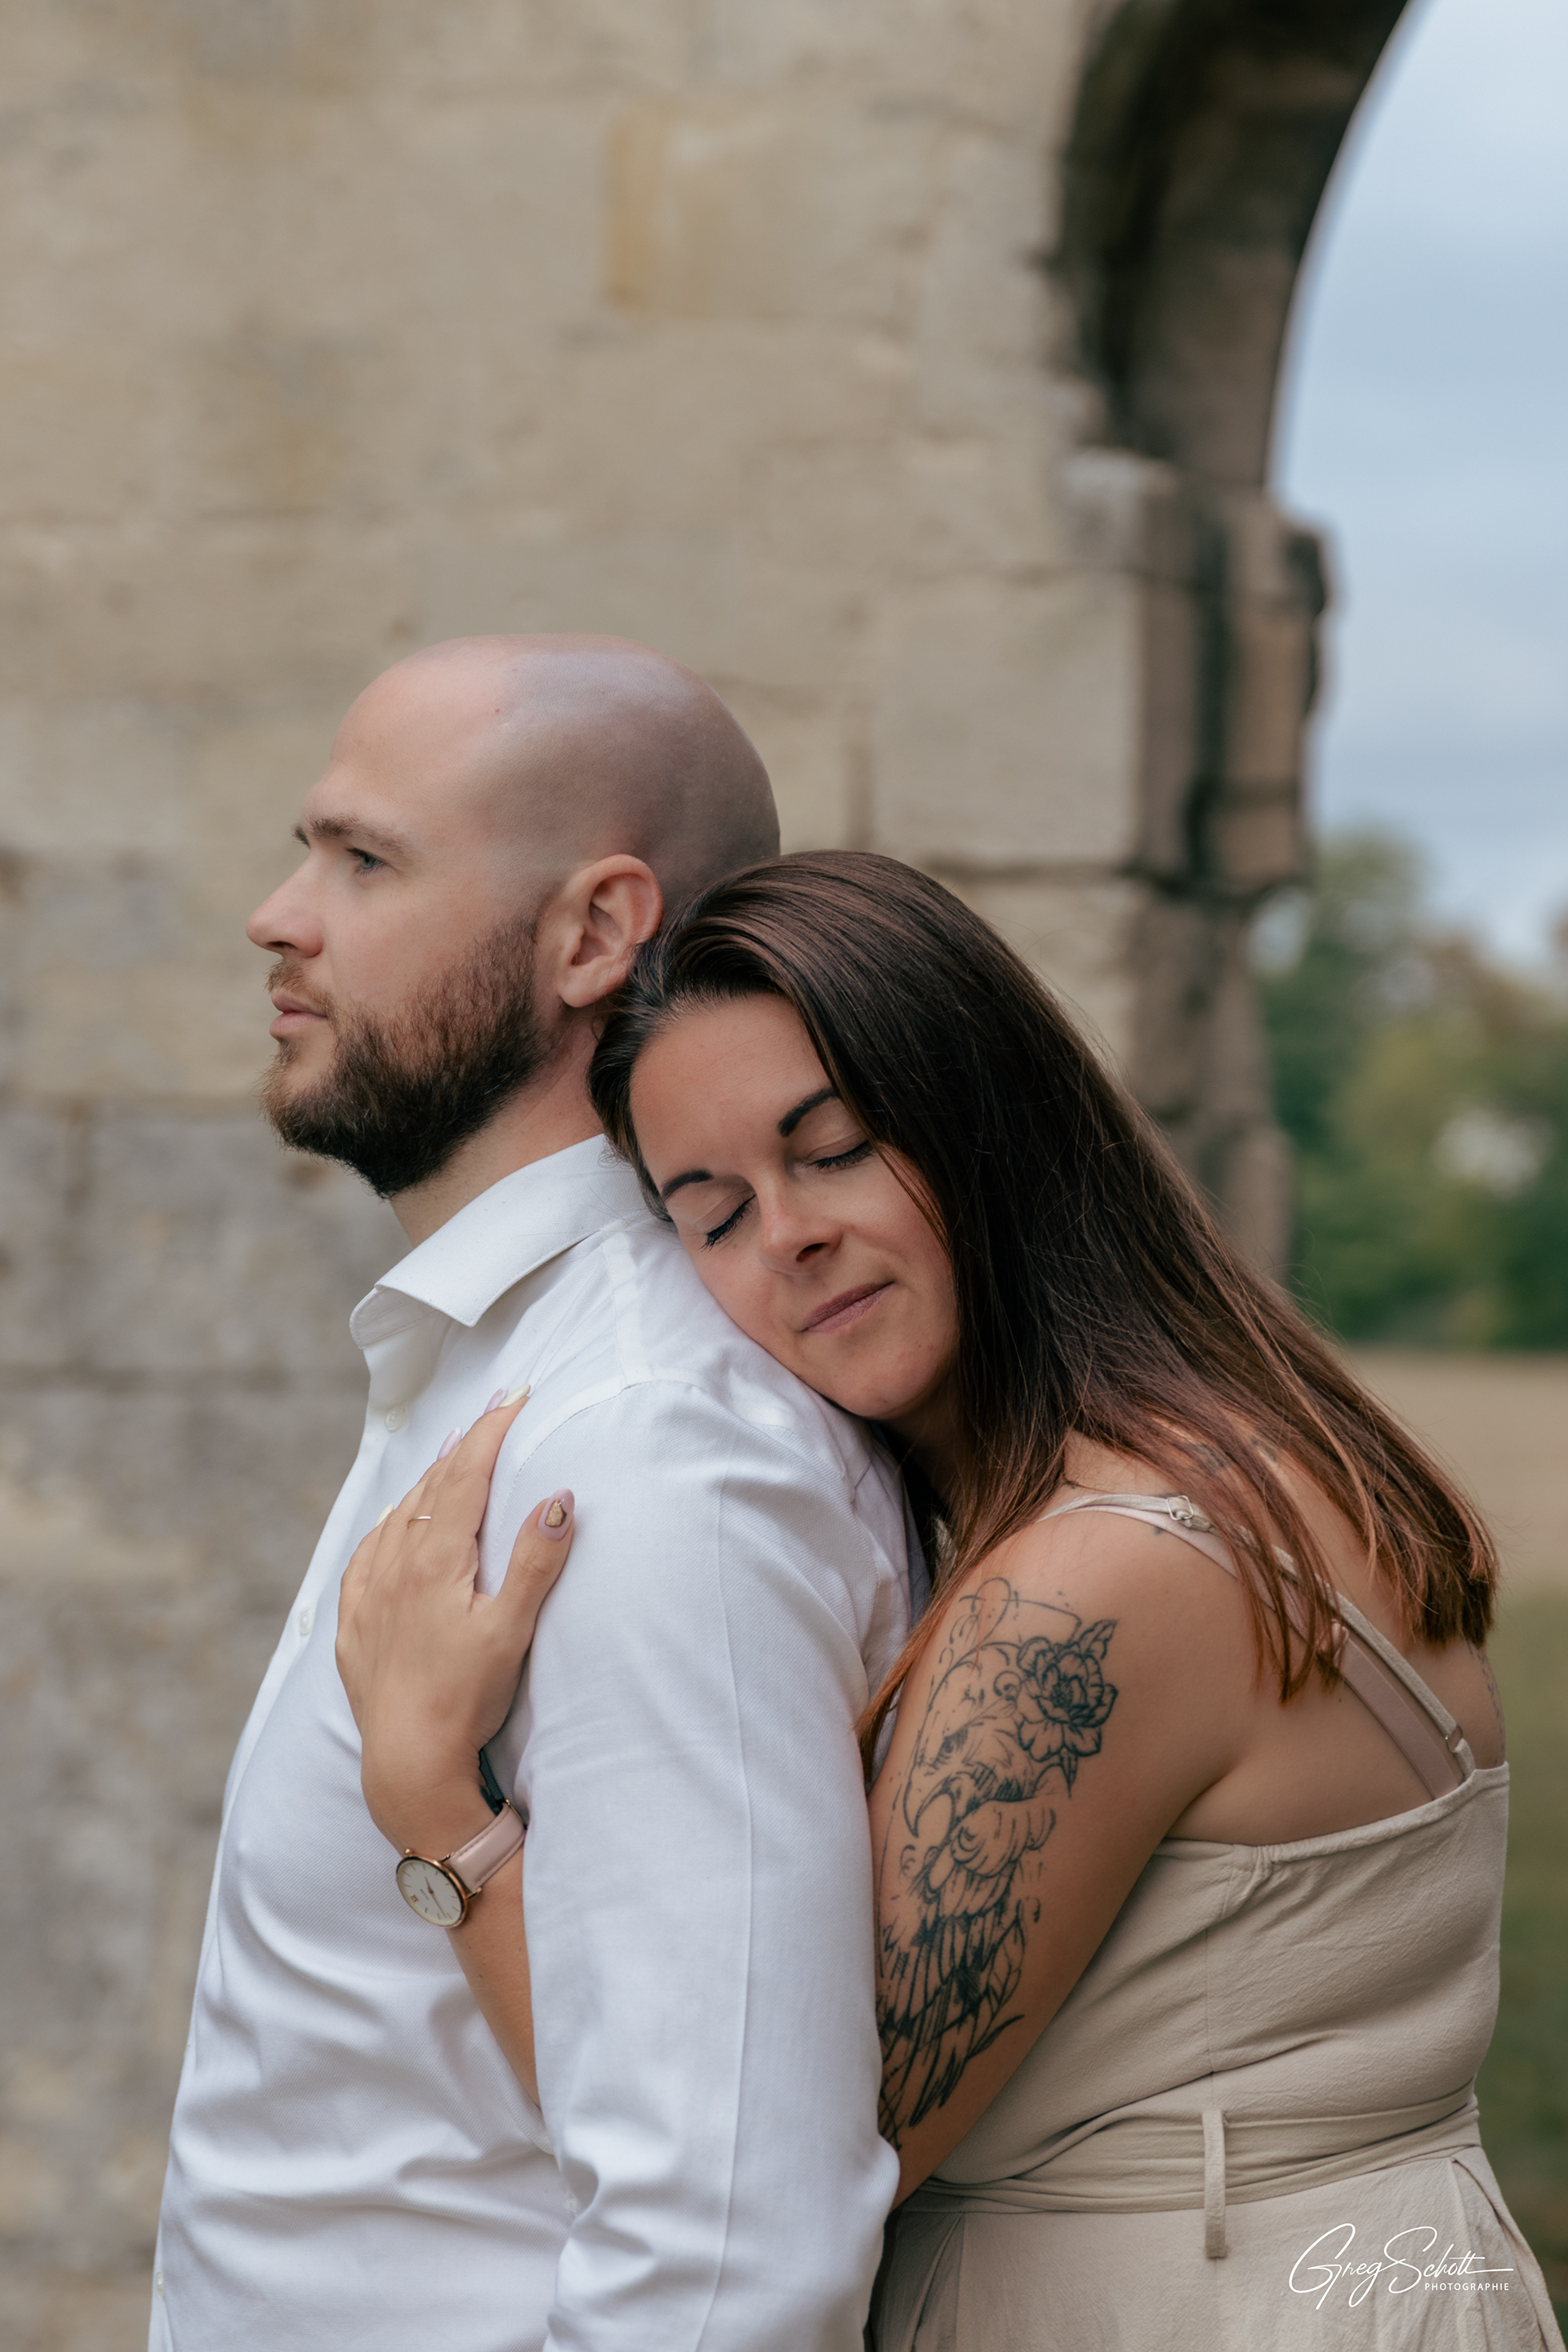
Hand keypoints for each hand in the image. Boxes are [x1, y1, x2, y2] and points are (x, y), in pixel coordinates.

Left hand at [336, 1396, 576, 1856]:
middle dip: (466, 1445)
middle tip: (492, 1411)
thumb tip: (559, 1496)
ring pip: (398, 1517)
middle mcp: (395, 1565)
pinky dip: (387, 1525)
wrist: (406, 1759)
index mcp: (436, 1559)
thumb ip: (536, 1560)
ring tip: (450, 1454)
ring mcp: (369, 1593)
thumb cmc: (466, 1697)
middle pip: (433, 1487)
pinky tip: (393, 1521)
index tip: (516, 1397)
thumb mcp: (513, 1628)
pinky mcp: (353, 1623)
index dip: (493, 1431)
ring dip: (428, 1480)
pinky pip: (366, 1555)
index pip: (467, 1475)